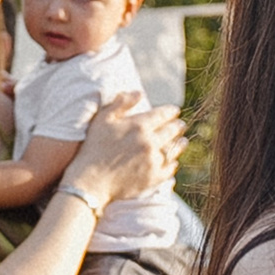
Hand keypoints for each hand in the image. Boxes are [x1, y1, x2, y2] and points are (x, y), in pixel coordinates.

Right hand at [68, 92, 186, 212]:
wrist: (91, 182)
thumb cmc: (94, 148)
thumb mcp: (102, 120)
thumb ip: (121, 103)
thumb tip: (139, 92)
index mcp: (139, 125)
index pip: (163, 114)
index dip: (171, 111)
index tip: (175, 110)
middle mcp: (150, 142)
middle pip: (172, 131)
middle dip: (178, 126)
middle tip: (181, 125)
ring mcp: (154, 161)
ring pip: (174, 149)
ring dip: (180, 144)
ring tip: (183, 141)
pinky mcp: (154, 178)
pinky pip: (170, 169)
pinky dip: (173, 164)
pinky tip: (174, 162)